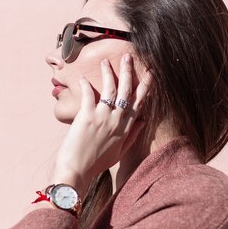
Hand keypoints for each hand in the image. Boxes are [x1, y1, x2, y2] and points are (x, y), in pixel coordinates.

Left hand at [51, 53, 152, 195]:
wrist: (77, 171)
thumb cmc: (96, 164)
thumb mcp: (119, 152)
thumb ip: (132, 136)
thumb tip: (143, 121)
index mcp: (125, 129)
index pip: (139, 103)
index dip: (145, 86)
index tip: (150, 73)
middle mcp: (116, 120)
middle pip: (126, 91)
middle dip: (128, 72)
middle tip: (128, 57)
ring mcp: (102, 117)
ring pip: (110, 88)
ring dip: (109, 72)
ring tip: (105, 61)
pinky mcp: (86, 116)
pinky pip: (88, 94)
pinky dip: (86, 85)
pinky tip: (84, 78)